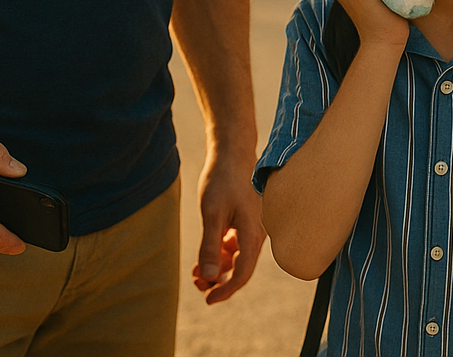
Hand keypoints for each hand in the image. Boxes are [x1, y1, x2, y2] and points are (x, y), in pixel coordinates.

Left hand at [190, 149, 264, 302]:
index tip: (208, 299)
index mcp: (252, 232)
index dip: (226, 290)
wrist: (232, 154)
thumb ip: (210, 246)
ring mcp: (252, 228)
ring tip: (195, 272)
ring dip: (217, 268)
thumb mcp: (211, 213)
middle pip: (240, 268)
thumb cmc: (223, 180)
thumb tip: (208, 277)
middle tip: (196, 284)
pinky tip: (205, 256)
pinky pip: (235, 247)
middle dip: (219, 280)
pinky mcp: (245, 223)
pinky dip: (220, 254)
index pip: (243, 272)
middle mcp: (257, 233)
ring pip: (236, 259)